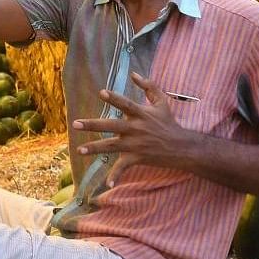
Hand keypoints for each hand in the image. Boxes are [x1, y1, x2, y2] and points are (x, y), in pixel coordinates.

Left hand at [72, 72, 194, 186]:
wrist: (182, 147)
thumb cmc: (169, 123)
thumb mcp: (162, 102)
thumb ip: (149, 86)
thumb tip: (134, 74)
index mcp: (141, 114)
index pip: (126, 104)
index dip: (114, 98)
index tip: (101, 92)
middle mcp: (136, 128)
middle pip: (112, 126)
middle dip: (93, 125)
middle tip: (76, 124)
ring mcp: (136, 144)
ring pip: (112, 146)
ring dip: (95, 148)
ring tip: (79, 150)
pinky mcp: (138, 158)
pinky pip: (124, 167)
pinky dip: (116, 176)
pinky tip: (107, 184)